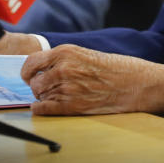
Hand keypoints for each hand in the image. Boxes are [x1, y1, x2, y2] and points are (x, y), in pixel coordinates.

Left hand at [21, 44, 163, 115]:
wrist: (135, 83)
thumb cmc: (115, 68)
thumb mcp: (86, 54)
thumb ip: (64, 60)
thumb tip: (43, 70)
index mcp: (65, 52)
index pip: (31, 62)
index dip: (28, 72)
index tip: (29, 77)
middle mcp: (62, 69)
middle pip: (34, 82)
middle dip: (38, 87)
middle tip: (47, 90)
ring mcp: (66, 88)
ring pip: (39, 96)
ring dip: (43, 98)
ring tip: (57, 97)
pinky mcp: (72, 106)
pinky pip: (44, 110)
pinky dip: (41, 110)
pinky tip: (45, 108)